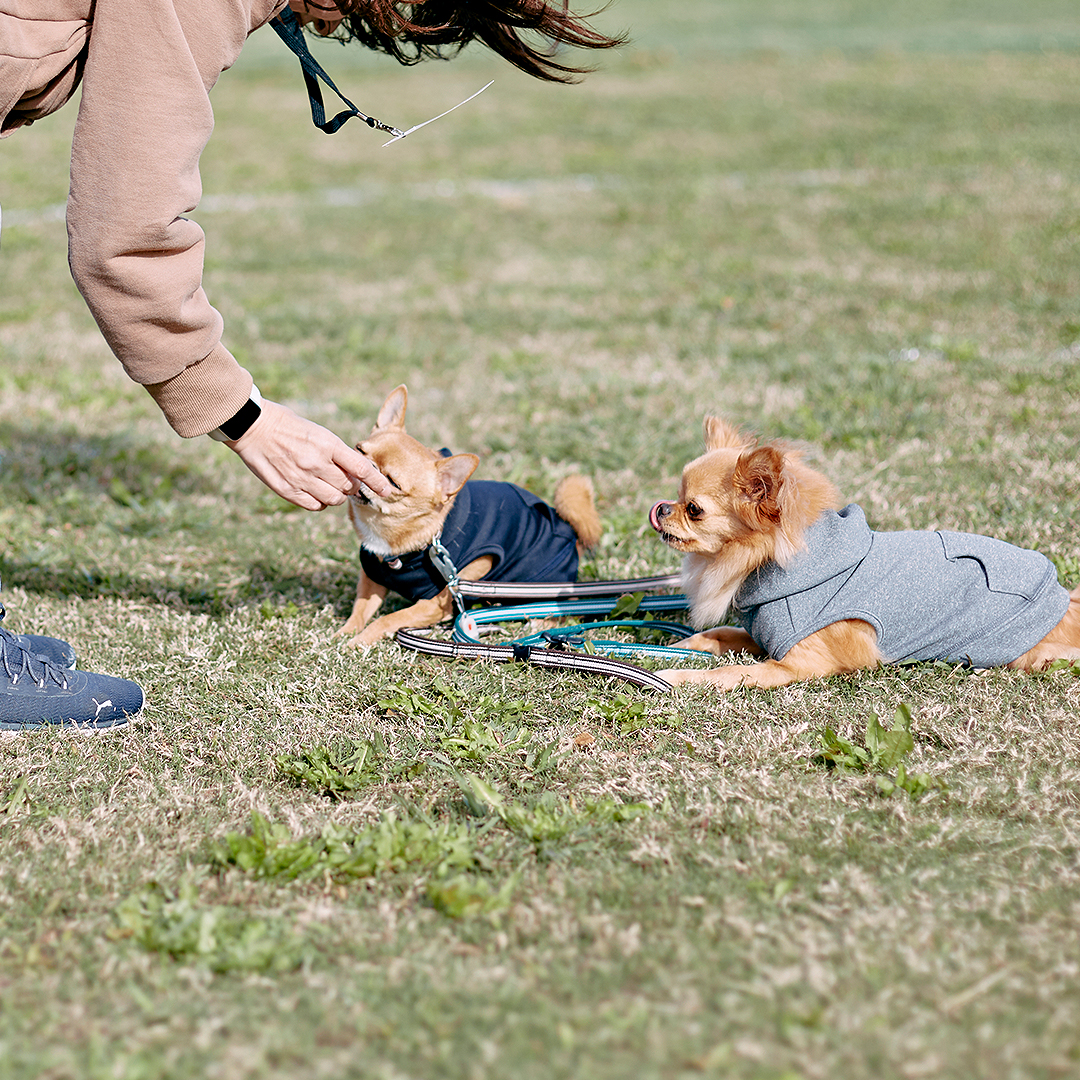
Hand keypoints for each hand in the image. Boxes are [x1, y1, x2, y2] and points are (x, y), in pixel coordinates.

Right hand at [226, 399, 390, 509]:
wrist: (253, 426)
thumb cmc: (289, 425)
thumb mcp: (319, 432)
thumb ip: (337, 453)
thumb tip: (356, 472)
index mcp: (328, 445)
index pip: (361, 469)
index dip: (377, 483)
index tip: (387, 491)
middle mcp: (317, 463)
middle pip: (349, 487)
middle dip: (353, 486)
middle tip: (347, 480)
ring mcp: (301, 478)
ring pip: (335, 499)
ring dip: (338, 496)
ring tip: (330, 485)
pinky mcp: (287, 490)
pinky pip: (315, 506)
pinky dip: (321, 503)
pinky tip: (316, 492)